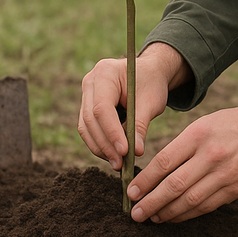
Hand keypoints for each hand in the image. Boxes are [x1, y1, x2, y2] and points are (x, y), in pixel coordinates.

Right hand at [77, 42, 189, 170]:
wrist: (149, 72)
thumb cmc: (151, 83)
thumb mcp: (151, 102)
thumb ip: (141, 125)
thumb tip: (136, 151)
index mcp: (105, 73)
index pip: (102, 108)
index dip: (111, 132)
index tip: (124, 151)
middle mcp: (90, 82)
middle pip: (90, 120)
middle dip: (105, 145)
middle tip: (120, 164)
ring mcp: (86, 94)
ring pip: (86, 127)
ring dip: (101, 148)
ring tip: (118, 163)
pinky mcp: (87, 107)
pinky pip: (89, 129)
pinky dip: (100, 143)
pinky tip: (113, 155)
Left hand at [126, 82, 237, 222]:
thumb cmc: (227, 126)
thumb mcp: (201, 126)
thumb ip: (179, 148)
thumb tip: (151, 175)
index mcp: (198, 135)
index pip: (164, 162)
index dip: (145, 181)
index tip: (131, 192)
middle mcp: (211, 155)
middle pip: (175, 185)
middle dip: (151, 202)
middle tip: (135, 213)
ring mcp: (225, 174)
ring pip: (190, 201)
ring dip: (167, 212)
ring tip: (152, 217)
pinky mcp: (236, 189)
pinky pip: (206, 207)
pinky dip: (187, 214)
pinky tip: (174, 216)